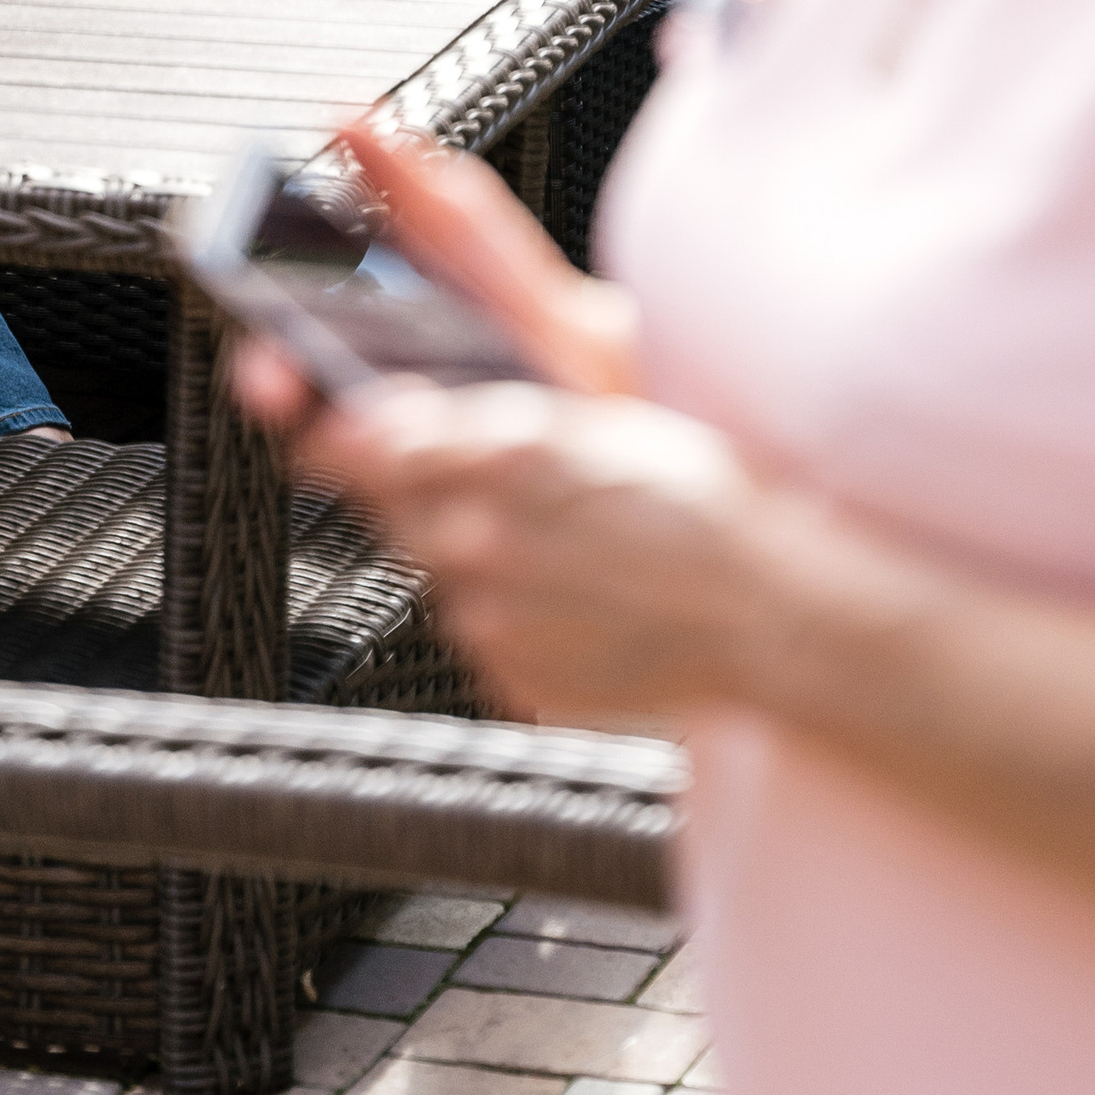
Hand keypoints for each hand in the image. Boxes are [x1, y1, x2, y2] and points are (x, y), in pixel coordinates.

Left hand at [293, 376, 797, 727]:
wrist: (764, 617)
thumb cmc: (700, 504)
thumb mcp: (596, 419)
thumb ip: (483, 419)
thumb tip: (386, 418)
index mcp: (504, 453)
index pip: (358, 443)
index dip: (335, 436)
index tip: (330, 431)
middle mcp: (482, 538)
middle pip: (391, 509)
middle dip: (419, 491)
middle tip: (491, 486)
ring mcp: (491, 617)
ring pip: (435, 571)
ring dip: (471, 551)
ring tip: (558, 544)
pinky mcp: (508, 676)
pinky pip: (477, 631)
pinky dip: (508, 610)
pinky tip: (572, 595)